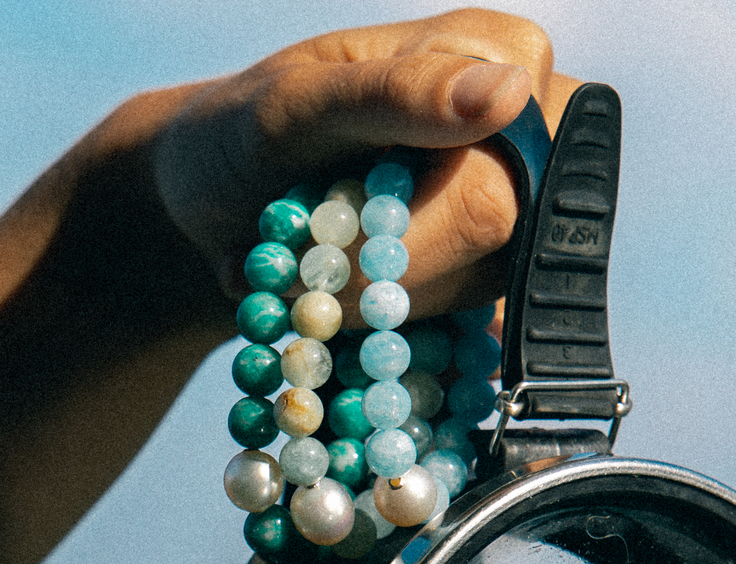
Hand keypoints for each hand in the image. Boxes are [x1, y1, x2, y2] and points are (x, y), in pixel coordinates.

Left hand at [151, 9, 580, 325]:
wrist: (210, 203)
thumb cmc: (241, 133)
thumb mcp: (296, 105)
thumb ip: (398, 92)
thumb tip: (512, 89)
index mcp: (500, 55)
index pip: (497, 176)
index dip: (413, 232)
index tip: (327, 227)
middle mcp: (525, 130)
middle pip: (497, 243)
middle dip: (380, 271)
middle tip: (299, 263)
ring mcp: (518, 209)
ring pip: (480, 296)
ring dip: (374, 305)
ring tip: (306, 268)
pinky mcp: (490, 273)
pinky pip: (467, 335)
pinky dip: (385, 331)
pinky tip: (330, 297)